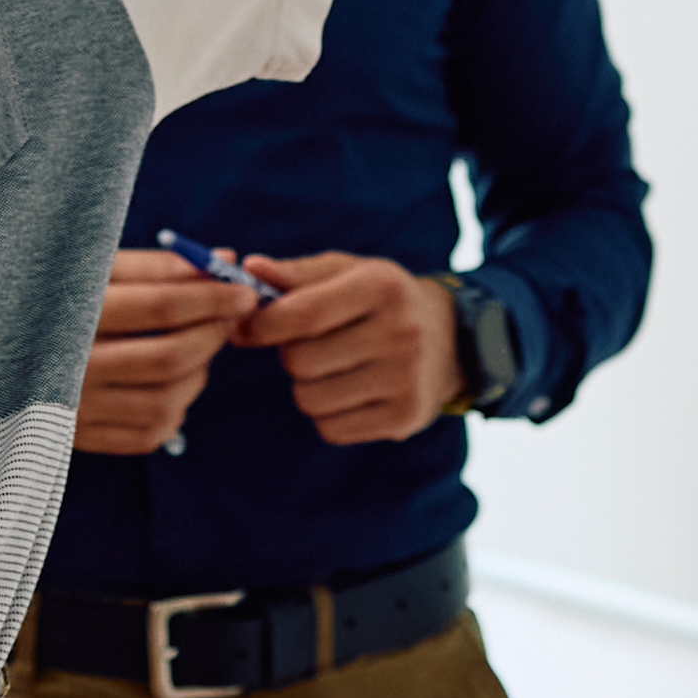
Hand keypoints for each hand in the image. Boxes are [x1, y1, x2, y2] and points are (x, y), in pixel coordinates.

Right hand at [78, 248, 251, 454]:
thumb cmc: (53, 297)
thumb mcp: (94, 270)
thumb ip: (158, 266)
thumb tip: (224, 258)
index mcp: (71, 313)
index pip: (160, 307)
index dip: (212, 298)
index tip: (244, 290)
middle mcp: (70, 366)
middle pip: (170, 356)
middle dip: (213, 334)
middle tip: (230, 316)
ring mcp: (74, 408)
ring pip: (167, 399)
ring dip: (199, 371)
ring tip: (197, 346)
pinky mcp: (80, 438)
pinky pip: (150, 433)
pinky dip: (176, 407)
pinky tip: (171, 381)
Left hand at [243, 254, 465, 447]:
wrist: (451, 340)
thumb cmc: (382, 301)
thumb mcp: (348, 273)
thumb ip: (296, 273)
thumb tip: (249, 269)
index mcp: (381, 286)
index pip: (303, 314)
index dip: (262, 325)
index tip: (246, 328)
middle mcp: (399, 332)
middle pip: (300, 361)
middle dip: (292, 354)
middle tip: (312, 345)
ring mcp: (405, 378)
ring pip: (310, 399)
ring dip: (307, 386)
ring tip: (333, 368)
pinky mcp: (404, 417)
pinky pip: (330, 429)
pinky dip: (328, 415)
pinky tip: (350, 393)